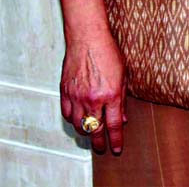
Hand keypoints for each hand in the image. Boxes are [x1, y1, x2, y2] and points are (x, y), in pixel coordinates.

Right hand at [60, 32, 126, 153]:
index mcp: (110, 94)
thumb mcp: (123, 74)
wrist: (88, 39)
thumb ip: (122, 98)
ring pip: (79, 125)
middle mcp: (93, 99)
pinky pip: (67, 114)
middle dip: (99, 143)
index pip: (113, 125)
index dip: (116, 139)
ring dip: (86, 132)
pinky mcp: (65, 92)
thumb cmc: (108, 52)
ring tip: (92, 134)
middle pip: (95, 130)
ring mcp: (77, 97)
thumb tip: (122, 118)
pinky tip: (79, 120)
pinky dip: (73, 121)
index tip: (117, 148)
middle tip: (102, 149)